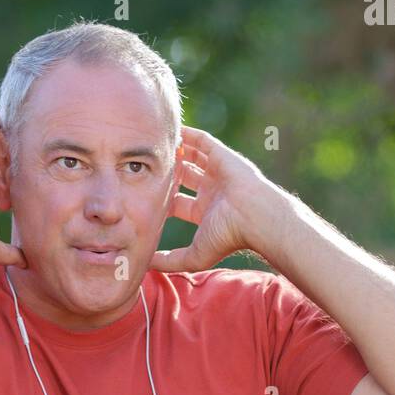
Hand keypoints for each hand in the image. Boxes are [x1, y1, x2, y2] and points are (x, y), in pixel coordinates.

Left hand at [150, 125, 270, 272]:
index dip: (160, 198)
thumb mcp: (193, 257)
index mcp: (205, 213)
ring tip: (153, 145)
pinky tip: (169, 130)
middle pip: (183, 178)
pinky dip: (187, 135)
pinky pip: (202, 141)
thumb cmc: (227, 238)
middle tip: (143, 167)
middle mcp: (211, 191)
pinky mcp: (222, 156)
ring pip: (192, 158)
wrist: (254, 218)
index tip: (139, 193)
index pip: (177, 203)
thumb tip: (145, 264)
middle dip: (166, 174)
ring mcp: (217, 172)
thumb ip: (169, 261)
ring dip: (176, 152)